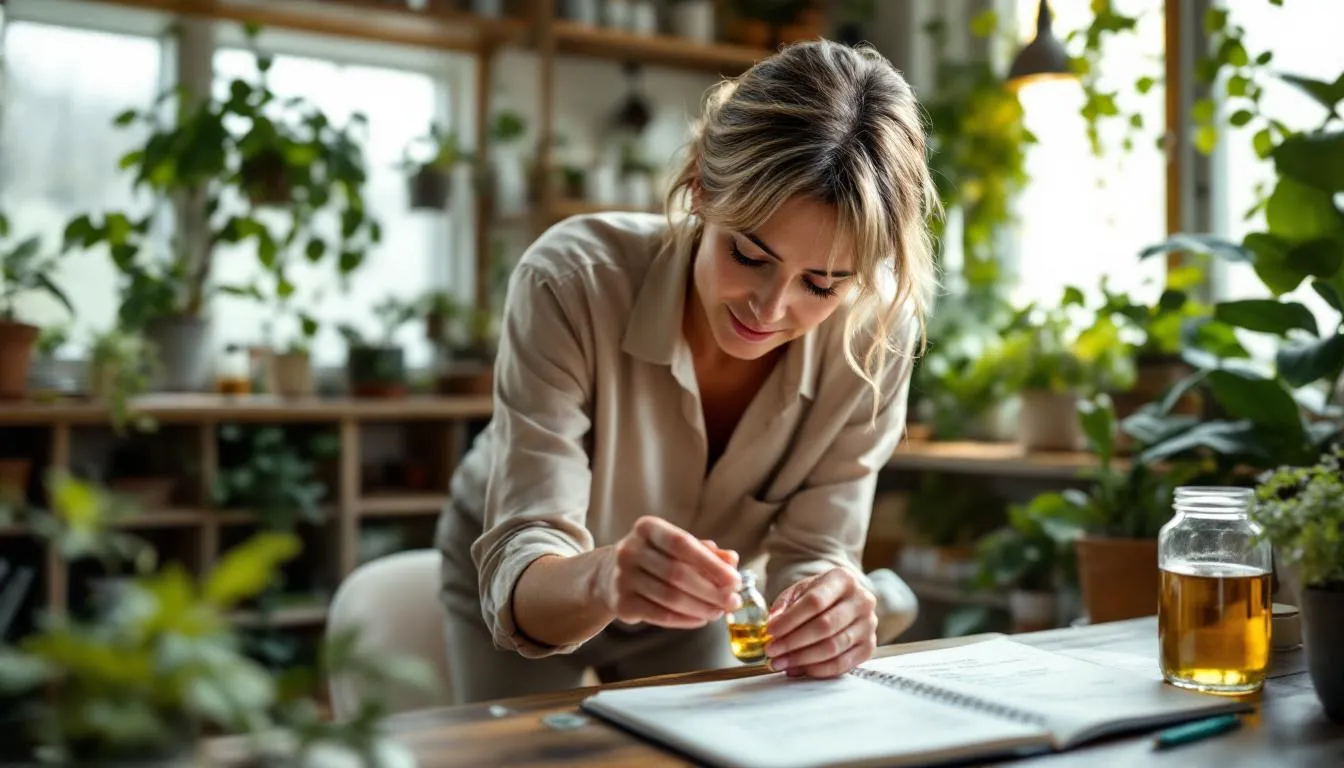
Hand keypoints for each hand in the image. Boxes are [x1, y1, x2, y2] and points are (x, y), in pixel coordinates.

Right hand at [596, 516, 742, 629]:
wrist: (607, 575)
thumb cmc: (652, 558)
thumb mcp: (675, 547)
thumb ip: (705, 552)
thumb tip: (732, 560)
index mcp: (646, 528)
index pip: (682, 543)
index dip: (711, 563)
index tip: (735, 580)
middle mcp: (630, 550)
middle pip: (678, 573)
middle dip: (711, 591)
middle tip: (733, 601)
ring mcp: (622, 578)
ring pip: (670, 598)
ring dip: (701, 608)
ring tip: (719, 612)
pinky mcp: (621, 604)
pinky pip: (660, 615)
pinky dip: (685, 620)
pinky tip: (700, 619)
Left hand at [764, 567, 877, 678]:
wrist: (843, 602)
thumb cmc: (820, 595)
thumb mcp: (800, 590)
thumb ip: (785, 604)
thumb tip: (773, 622)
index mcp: (843, 580)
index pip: (815, 601)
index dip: (790, 619)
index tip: (770, 630)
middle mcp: (862, 601)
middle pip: (825, 626)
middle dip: (793, 642)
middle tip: (772, 651)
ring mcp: (868, 625)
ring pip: (833, 647)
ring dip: (802, 659)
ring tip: (781, 662)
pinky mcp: (869, 647)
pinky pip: (842, 664)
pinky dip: (817, 670)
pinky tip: (799, 669)